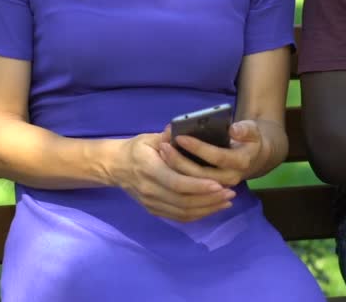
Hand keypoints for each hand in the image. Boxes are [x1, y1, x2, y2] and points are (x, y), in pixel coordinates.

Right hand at [114, 133, 235, 221]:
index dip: (198, 186)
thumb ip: (167, 136)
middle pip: (183, 201)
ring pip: (183, 212)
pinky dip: (198, 214)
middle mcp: (149, 190)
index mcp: (148, 169)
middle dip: (209, 199)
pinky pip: (179, 217)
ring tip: (227, 201)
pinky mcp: (154, 210)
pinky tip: (213, 207)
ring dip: (207, 208)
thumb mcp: (148, 138)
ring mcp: (151, 203)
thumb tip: (181, 128)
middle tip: (230, 193)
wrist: (115, 167)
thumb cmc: (136, 149)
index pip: (176, 183)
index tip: (218, 184)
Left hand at [159, 120, 263, 186]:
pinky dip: (176, 182)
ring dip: (175, 171)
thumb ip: (244, 129)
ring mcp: (220, 190)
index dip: (197, 147)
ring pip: (193, 186)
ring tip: (162, 153)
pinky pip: (192, 192)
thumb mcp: (251, 130)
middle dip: (179, 161)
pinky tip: (165, 167)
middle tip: (164, 146)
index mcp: (241, 161)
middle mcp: (231, 178)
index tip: (180, 136)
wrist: (254, 159)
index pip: (216, 157)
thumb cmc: (249, 140)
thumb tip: (233, 129)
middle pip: (200, 174)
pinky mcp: (211, 195)